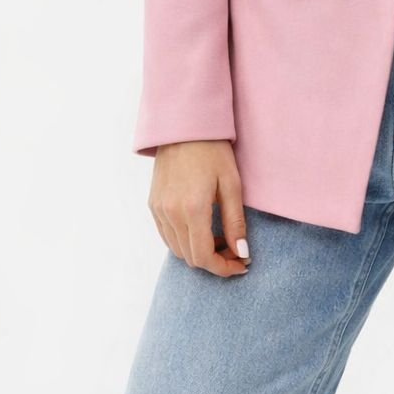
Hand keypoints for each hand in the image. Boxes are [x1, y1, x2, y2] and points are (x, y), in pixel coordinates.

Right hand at [149, 139, 249, 277]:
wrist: (183, 126)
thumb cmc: (213, 150)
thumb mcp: (232, 184)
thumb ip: (235, 222)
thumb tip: (241, 253)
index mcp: (192, 209)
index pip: (204, 257)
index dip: (224, 268)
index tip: (242, 265)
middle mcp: (170, 214)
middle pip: (190, 257)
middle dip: (214, 261)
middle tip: (236, 251)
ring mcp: (158, 210)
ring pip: (177, 249)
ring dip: (199, 252)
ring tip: (222, 239)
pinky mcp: (152, 204)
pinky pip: (166, 235)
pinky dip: (184, 241)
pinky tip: (202, 229)